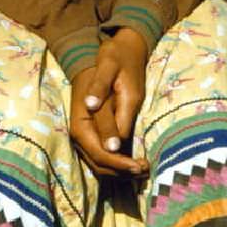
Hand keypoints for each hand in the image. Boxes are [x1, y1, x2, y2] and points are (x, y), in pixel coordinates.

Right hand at [69, 28, 148, 178]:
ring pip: (101, 164)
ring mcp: (85, 135)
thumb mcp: (112, 81)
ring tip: (144, 168)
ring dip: (121, 171)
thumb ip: (111, 115)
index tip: (140, 166)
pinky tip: (135, 161)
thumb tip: (113, 144)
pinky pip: (103, 156)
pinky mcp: (93, 134)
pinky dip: (118, 163)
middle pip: (99, 164)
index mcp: (82, 122)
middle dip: (122, 172)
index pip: (101, 154)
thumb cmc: (113, 64)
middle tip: (146, 169)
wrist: (106, 54)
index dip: (120, 164)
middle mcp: (80, 133)